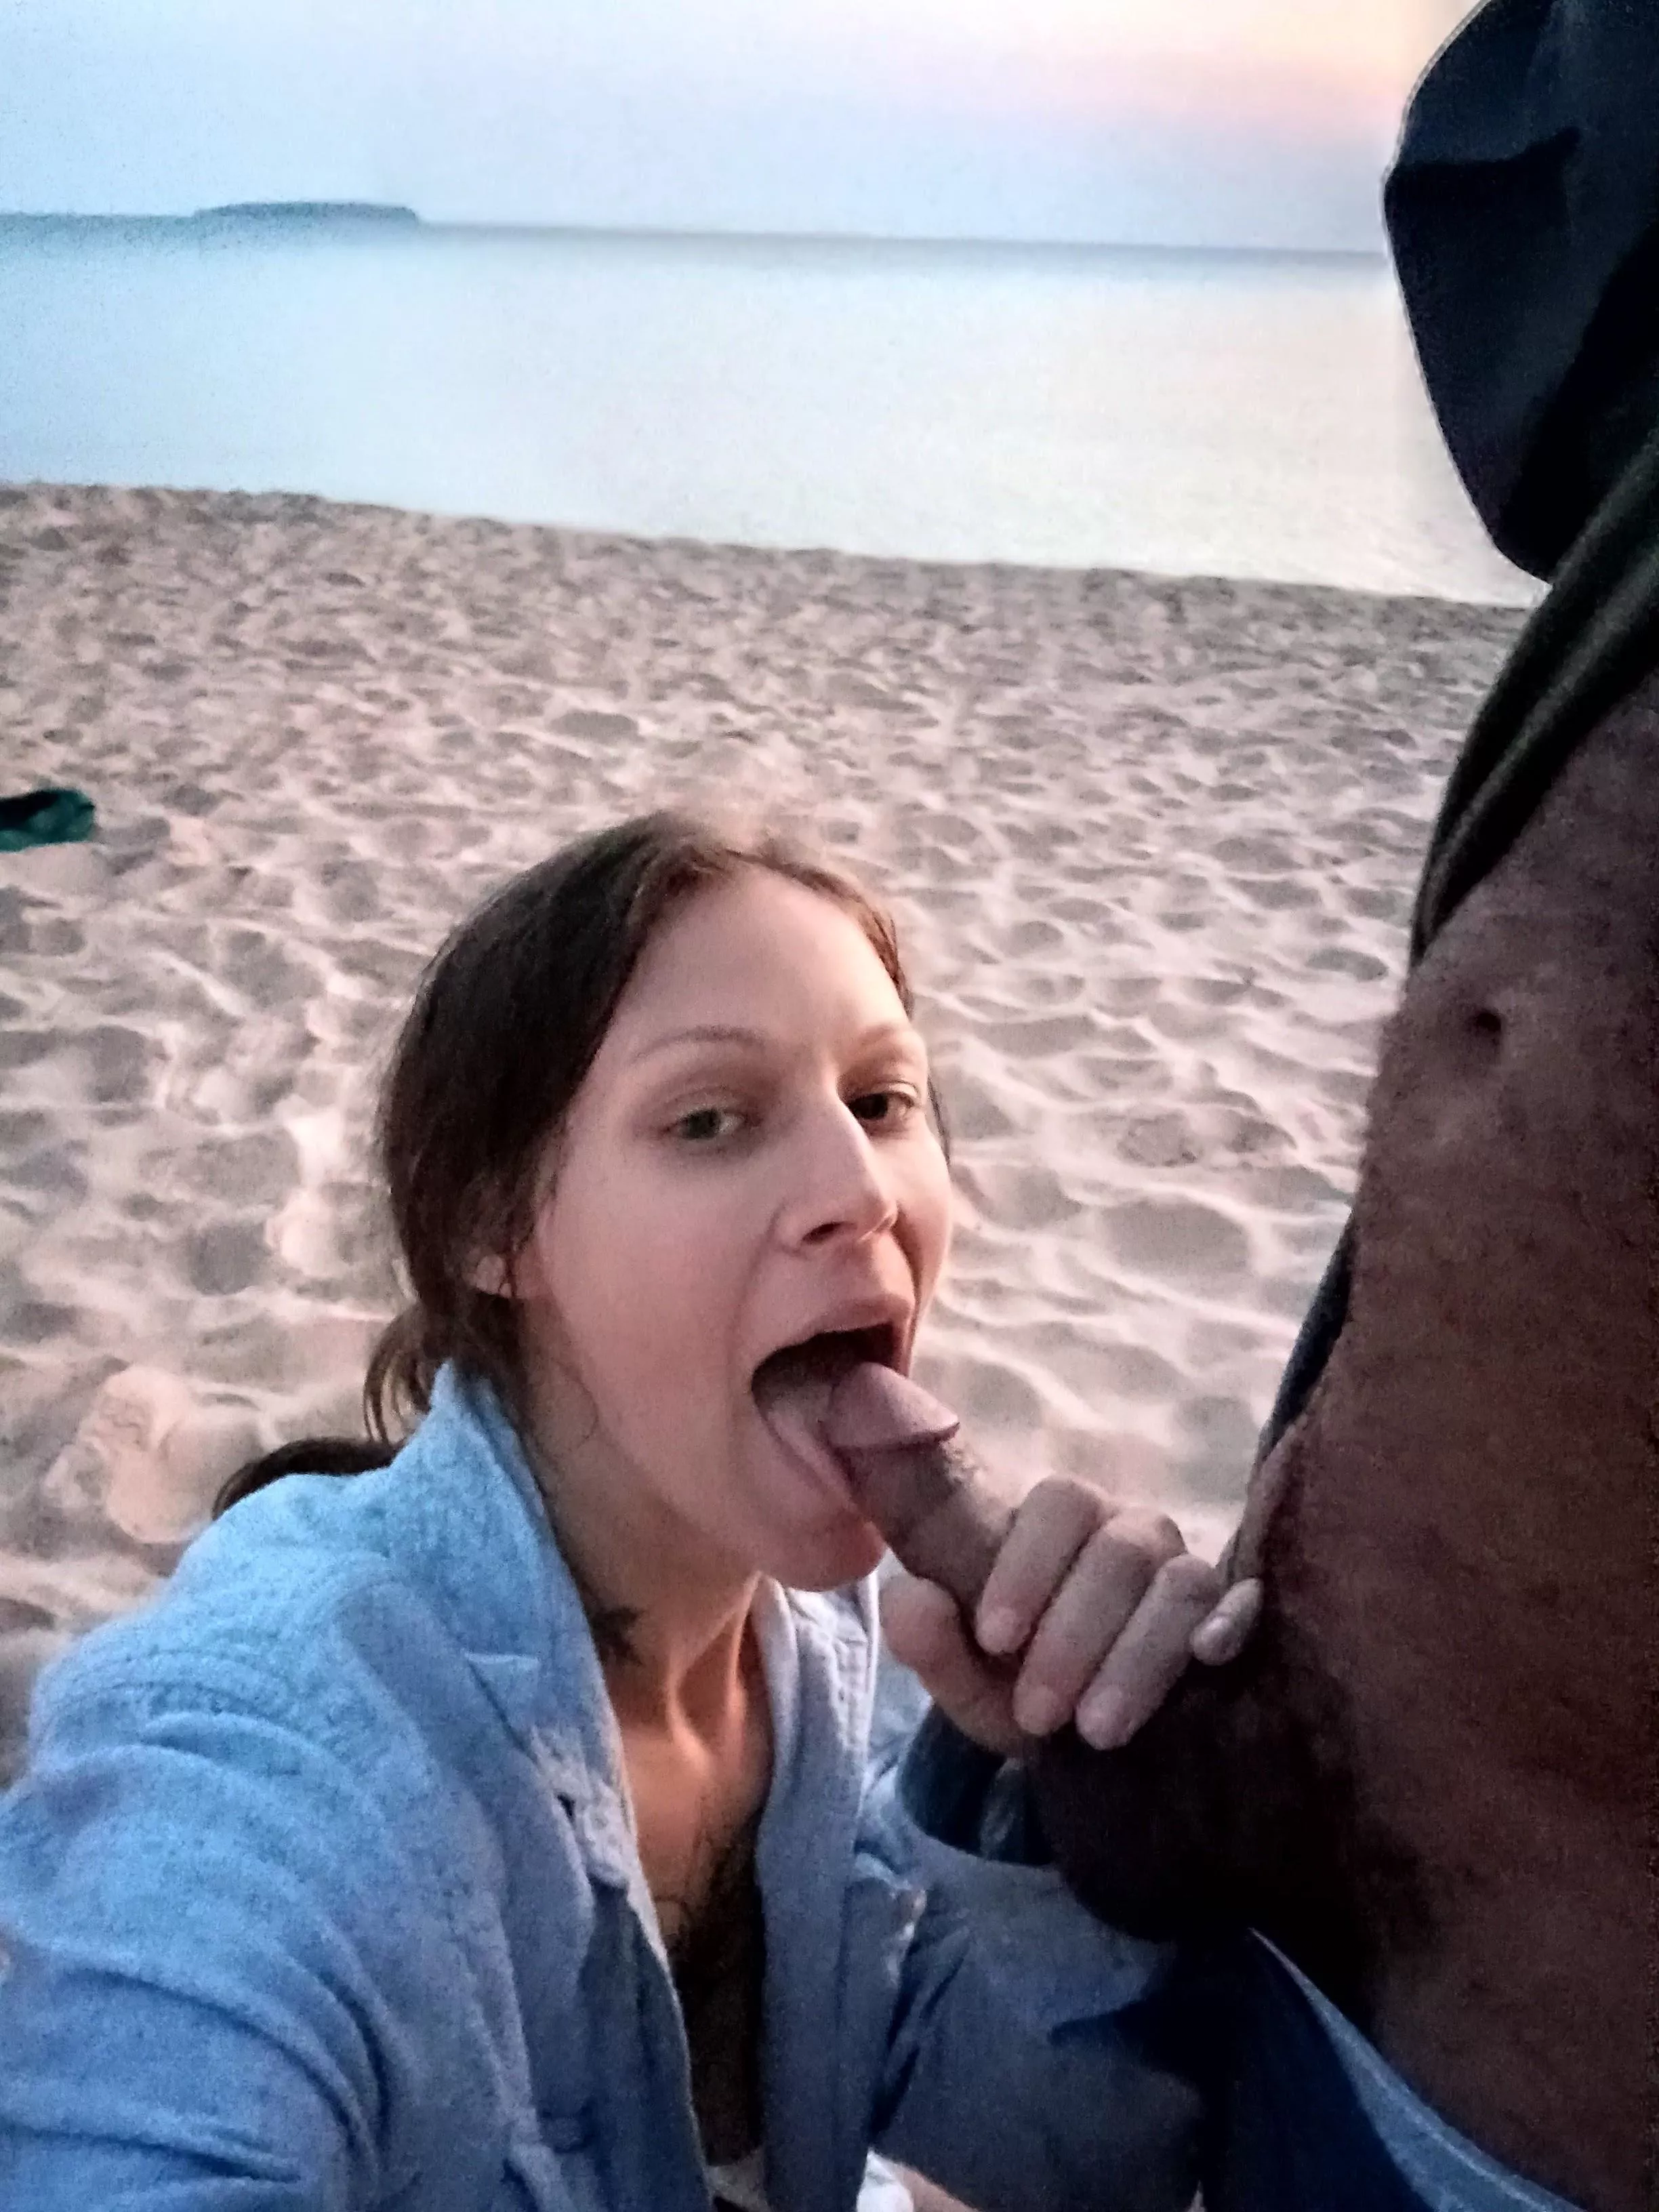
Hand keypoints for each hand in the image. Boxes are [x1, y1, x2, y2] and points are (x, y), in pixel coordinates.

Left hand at [880, 1475, 1260, 1759]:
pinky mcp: (1236, 1616)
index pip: (1058, 1502)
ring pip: (1180, 1581)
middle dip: (1074, 1633)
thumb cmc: (1022, 1689)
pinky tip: (1208, 1657)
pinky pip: (1244, 1600)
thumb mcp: (968, 1679)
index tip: (995, 1638)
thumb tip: (909, 1598)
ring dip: (1138, 1655)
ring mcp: (1189, 1572)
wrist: (1086, 1746)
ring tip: (1098, 1730)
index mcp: (1062, 1525)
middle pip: (1119, 1548)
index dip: (1028, 1564)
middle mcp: (1132, 1534)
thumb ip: (929, 1640)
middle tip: (1038, 1712)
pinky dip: (1228, 1621)